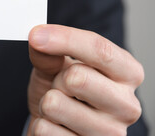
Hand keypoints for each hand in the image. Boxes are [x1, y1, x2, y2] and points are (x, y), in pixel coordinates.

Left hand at [26, 25, 143, 135]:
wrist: (60, 126)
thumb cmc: (64, 91)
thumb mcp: (57, 65)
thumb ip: (49, 51)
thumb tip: (38, 37)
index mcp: (127, 74)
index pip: (100, 50)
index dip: (65, 39)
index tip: (36, 35)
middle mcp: (126, 105)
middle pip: (77, 78)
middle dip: (56, 79)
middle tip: (60, 86)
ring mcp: (110, 134)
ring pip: (55, 104)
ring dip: (46, 103)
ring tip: (57, 107)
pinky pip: (45, 129)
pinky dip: (42, 124)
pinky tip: (56, 126)